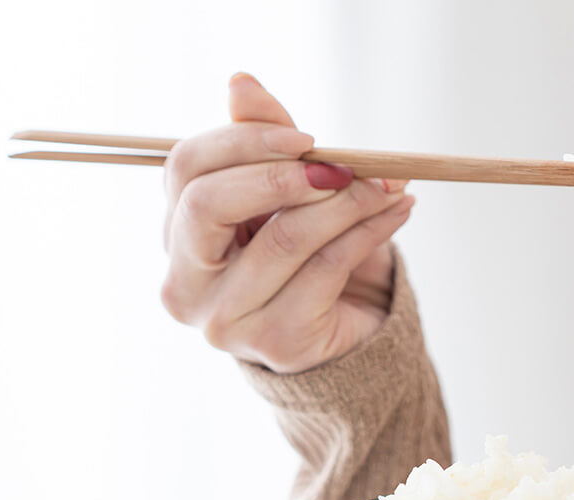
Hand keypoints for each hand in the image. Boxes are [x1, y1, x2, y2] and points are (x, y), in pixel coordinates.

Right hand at [160, 72, 414, 372]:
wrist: (338, 328)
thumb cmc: (302, 253)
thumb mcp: (282, 192)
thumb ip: (261, 140)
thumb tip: (240, 82)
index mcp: (176, 233)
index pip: (185, 169)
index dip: (245, 142)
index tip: (306, 137)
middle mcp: (185, 283)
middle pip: (210, 204)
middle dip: (283, 173)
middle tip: (342, 164)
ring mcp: (225, 319)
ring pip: (284, 237)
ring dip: (347, 200)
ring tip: (390, 182)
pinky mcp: (277, 343)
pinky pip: (327, 269)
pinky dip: (369, 231)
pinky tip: (398, 210)